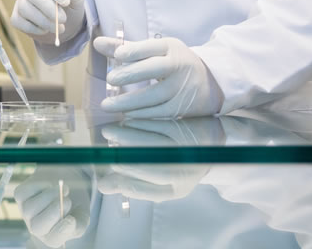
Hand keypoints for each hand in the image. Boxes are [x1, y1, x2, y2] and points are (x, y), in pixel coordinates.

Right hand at [11, 0, 84, 44]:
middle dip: (48, 8)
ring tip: (59, 27)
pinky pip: (20, 23)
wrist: (62, 17)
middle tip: (63, 19)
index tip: (66, 2)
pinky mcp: (16, 17)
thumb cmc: (68, 2)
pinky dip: (35, 29)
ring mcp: (20, 1)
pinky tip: (46, 29)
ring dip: (45, 22)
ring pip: (25, 9)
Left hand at [15, 165, 92, 247]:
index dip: (61, 231)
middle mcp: (36, 226)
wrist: (66, 182)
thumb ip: (77, 225)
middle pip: (37, 227)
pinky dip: (39, 186)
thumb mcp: (81, 217)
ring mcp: (26, 211)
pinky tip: (50, 185)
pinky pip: (25, 193)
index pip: (52, 240)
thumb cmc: (74, 204)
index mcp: (52, 236)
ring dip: (49, 197)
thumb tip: (69, 222)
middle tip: (67, 201)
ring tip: (64, 190)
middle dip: (52, 213)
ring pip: (30, 209)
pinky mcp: (20, 195)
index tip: (71, 218)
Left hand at [93, 36, 223, 117]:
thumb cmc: (172, 63)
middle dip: (132, 73)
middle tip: (110, 79)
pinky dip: (142, 114)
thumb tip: (97, 43)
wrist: (209, 82)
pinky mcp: (183, 107)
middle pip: (156, 69)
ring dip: (130, 101)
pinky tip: (126, 114)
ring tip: (108, 105)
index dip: (135, 50)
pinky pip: (161, 112)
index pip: (152, 47)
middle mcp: (180, 65)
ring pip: (156, 95)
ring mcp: (183, 87)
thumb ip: (126, 48)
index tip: (118, 55)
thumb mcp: (154, 51)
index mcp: (171, 47)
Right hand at [94, 121, 216, 201]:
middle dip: (126, 159)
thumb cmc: (176, 164)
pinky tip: (126, 121)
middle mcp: (183, 173)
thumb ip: (132, 184)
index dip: (126, 182)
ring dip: (127, 136)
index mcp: (175, 190)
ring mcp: (185, 151)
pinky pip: (158, 126)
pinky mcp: (184, 130)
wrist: (209, 142)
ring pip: (153, 144)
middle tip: (108, 152)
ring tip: (109, 132)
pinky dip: (139, 123)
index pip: (147, 189)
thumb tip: (102, 186)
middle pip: (152, 168)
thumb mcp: (159, 181)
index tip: (109, 173)